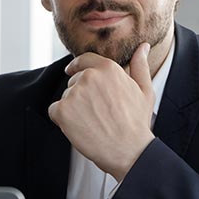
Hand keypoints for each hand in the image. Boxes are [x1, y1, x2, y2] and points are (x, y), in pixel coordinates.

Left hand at [48, 42, 155, 180]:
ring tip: (92, 122)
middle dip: (80, 95)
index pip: (83, 60)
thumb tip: (143, 47)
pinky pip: (55, 111)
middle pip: (74, 81)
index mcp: (108, 68)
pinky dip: (62, 120)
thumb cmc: (137, 123)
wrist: (128, 151)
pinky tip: (80, 128)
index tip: (72, 72)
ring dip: (73, 109)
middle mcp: (89, 77)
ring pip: (65, 97)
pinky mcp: (63, 110)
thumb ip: (139, 65)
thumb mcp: (144, 91)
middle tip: (97, 113)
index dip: (77, 67)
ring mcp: (74, 93)